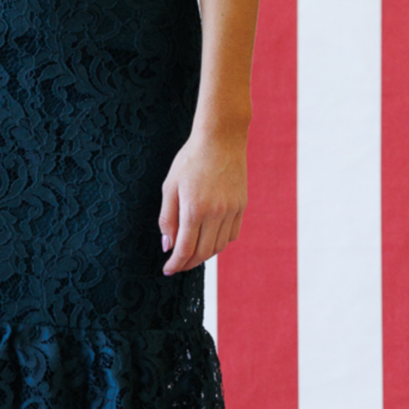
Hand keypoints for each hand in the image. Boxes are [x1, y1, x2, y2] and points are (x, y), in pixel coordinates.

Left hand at [158, 127, 247, 274]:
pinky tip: (208, 238)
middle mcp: (216, 213)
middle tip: (178, 265)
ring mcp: (232, 211)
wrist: (221, 139)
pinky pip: (231, 235)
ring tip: (191, 253)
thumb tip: (167, 246)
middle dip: (188, 263)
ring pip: (219, 247)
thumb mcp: (170, 186)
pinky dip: (219, 243)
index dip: (176, 264)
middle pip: (203, 253)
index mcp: (194, 209)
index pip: (185, 249)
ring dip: (204, 255)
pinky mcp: (242, 206)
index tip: (167, 270)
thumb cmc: (190, 160)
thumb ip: (167, 218)